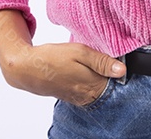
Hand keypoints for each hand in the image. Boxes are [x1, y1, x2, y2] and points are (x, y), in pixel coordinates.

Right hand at [0, 41, 125, 106]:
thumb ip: (101, 61)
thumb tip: (122, 70)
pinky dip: (89, 80)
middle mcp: (89, 96)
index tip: (117, 57)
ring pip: (99, 88)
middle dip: (110, 74)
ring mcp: (81, 98)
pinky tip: (83, 70)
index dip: (118, 68)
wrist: (27, 69)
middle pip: (110, 86)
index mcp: (93, 86)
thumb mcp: (79, 52)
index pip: (118, 81)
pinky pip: (88, 90)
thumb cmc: (52, 58)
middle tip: (103, 58)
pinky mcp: (73, 97)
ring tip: (91, 63)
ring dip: (99, 77)